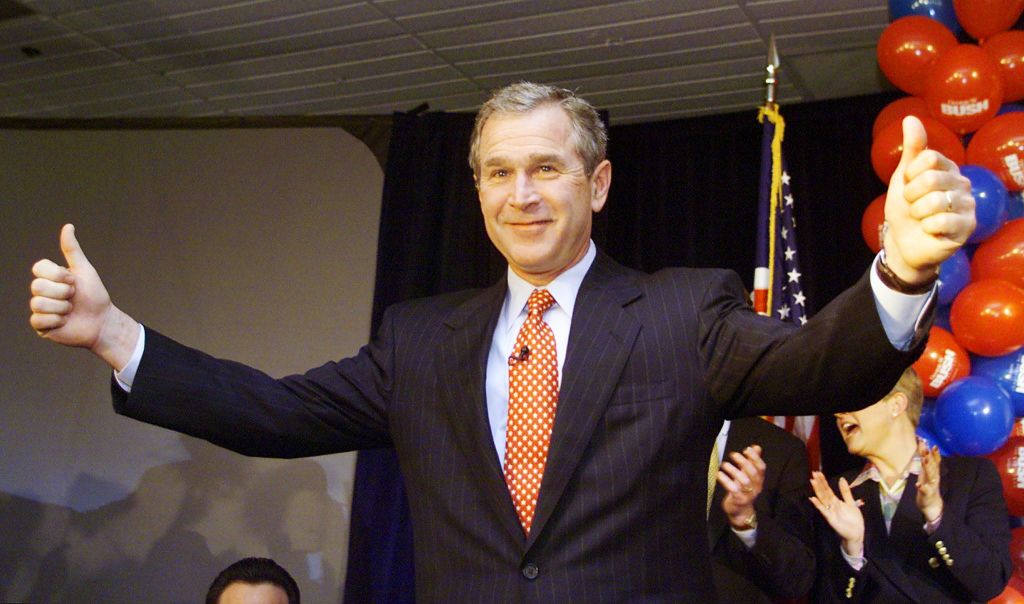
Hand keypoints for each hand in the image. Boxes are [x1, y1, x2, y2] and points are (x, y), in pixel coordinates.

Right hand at [30, 224, 138, 368]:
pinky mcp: (40, 325)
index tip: (73, 281)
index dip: (58, 275)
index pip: (39, 268)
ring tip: (71, 311)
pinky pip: (38, 320)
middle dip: (62, 292)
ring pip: (37, 304)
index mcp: (50, 277)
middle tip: (73, 297)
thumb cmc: (94, 295)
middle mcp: (42, 291)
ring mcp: (40, 309)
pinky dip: (56, 321)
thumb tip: (68, 226)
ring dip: (61, 308)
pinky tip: (65, 322)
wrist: (102, 321)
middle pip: (37, 286)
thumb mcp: (84, 270)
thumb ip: (72, 250)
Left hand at [717, 445, 764, 527]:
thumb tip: (756, 447)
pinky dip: (726, 481)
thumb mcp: (748, 476)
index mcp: (759, 480)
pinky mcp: (739, 500)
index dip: (755, 458)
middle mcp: (756, 487)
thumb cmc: (744, 490)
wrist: (741, 512)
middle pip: (753, 473)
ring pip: (744, 481)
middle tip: (733, 454)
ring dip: (733, 471)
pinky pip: (733, 489)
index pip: (761, 467)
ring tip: (724, 464)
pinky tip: (719, 474)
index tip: (746, 449)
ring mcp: (748, 495)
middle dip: (744, 462)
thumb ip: (752, 461)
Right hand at [810, 471, 864, 556]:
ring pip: (822, 499)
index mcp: (836, 501)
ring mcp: (830, 511)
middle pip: (823, 492)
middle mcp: (831, 505)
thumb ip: (845, 492)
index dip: (823, 481)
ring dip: (817, 490)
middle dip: (819, 483)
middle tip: (813, 473)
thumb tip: (841, 479)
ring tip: (812, 481)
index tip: (818, 472)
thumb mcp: (851, 503)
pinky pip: (823, 510)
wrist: (857, 533)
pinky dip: (818, 504)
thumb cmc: (854, 520)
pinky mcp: (830, 518)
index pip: (827, 489)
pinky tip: (813, 498)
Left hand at [883, 116, 975, 283]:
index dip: (909, 175)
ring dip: (918, 213)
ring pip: (935, 201)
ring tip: (921, 218)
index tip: (908, 186)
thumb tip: (911, 117)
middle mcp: (962, 183)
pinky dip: (927, 227)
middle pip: (931, 178)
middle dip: (911, 196)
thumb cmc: (905, 209)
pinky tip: (930, 230)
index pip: (927, 158)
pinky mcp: (967, 226)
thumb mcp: (903, 177)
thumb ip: (912, 149)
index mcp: (948, 168)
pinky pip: (941, 221)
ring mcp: (967, 205)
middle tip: (913, 205)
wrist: (904, 242)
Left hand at [915, 438, 943, 522]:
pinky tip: (919, 485)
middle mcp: (934, 477)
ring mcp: (931, 486)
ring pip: (931, 476)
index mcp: (933, 471)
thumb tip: (923, 443)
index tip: (931, 443)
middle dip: (930, 457)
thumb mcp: (928, 471)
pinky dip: (922, 487)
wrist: (932, 504)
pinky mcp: (927, 494)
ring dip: (928, 468)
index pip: (935, 460)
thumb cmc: (928, 484)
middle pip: (933, 466)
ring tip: (925, 460)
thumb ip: (927, 458)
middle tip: (926, 448)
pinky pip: (925, 491)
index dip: (934, 452)